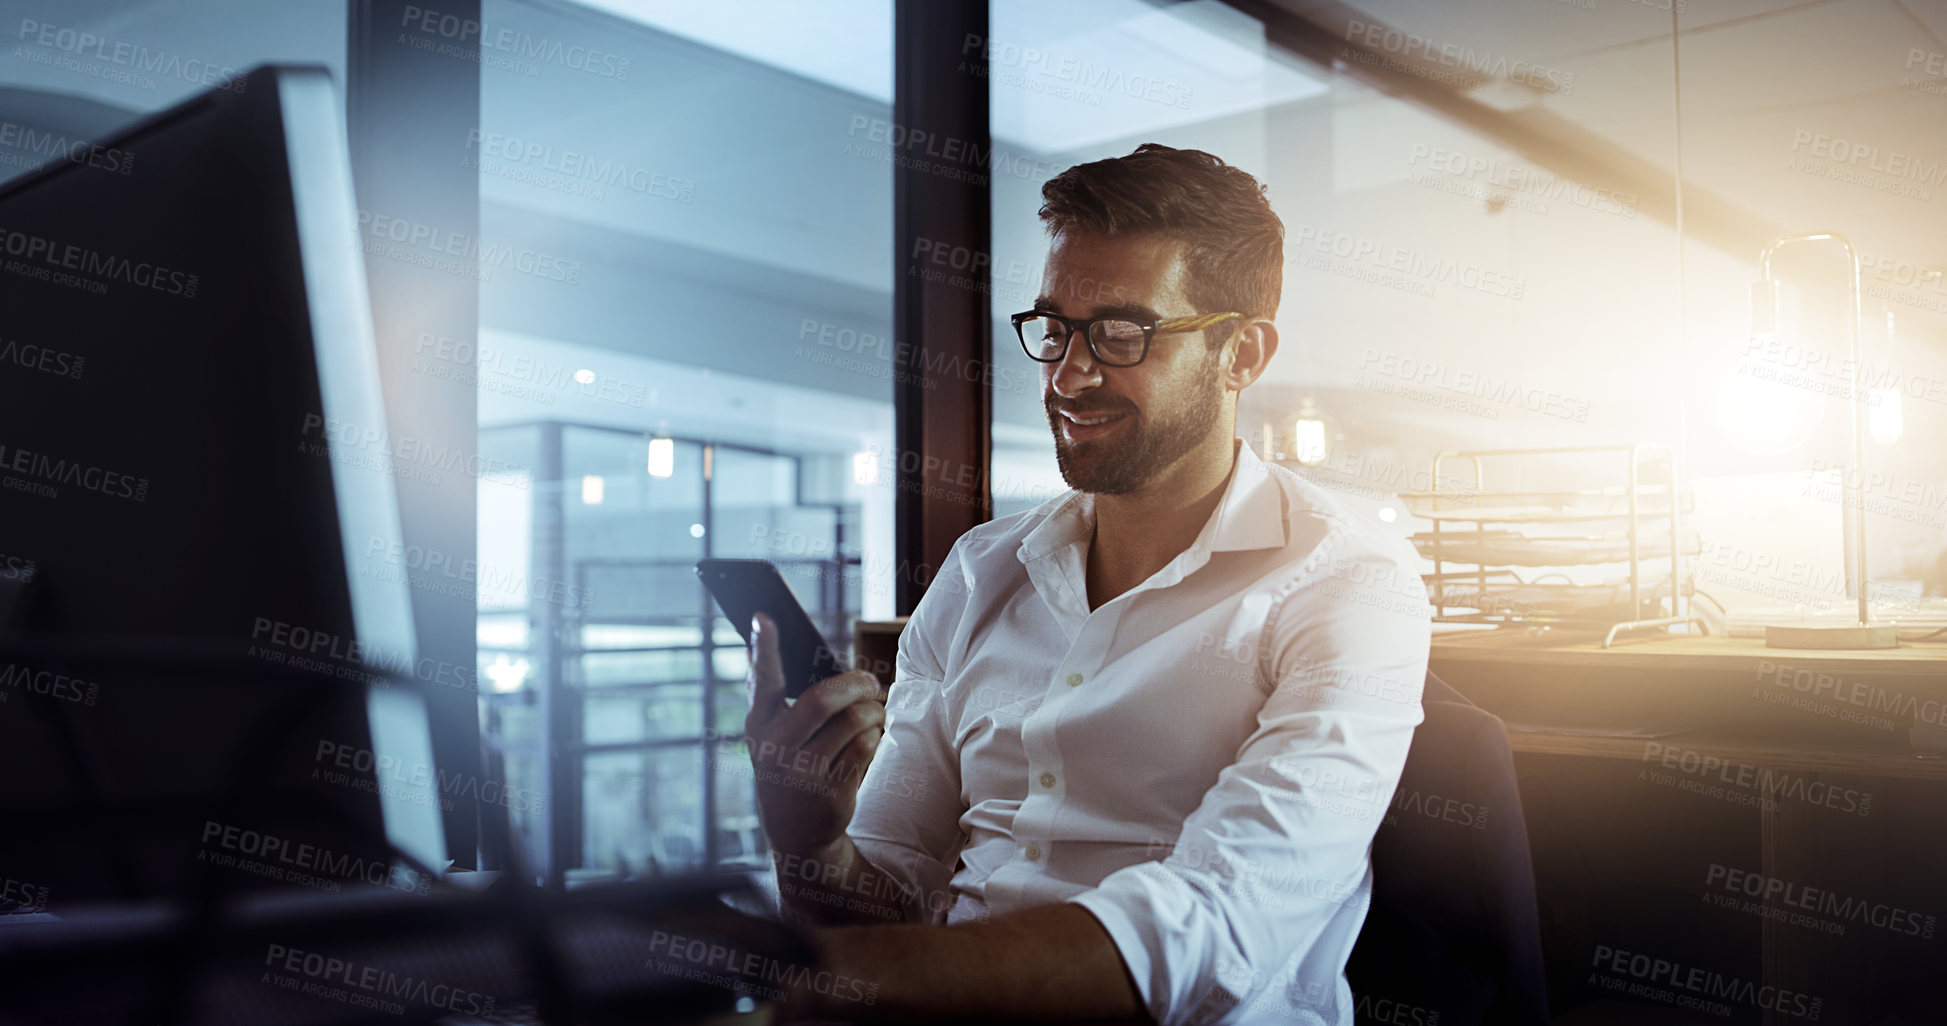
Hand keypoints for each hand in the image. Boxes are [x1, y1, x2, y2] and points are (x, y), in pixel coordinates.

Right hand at [744, 613, 886, 858]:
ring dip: (872, 711)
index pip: (762, 680)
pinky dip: (876, 735)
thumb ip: (768, 689)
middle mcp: (775, 749)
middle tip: (870, 682)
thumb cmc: (789, 764)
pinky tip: (871, 737)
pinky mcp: (829, 793)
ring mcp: (802, 774)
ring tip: (873, 712)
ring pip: (853, 722)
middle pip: (823, 700)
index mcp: (759, 726)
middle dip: (855, 684)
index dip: (763, 647)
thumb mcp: (771, 733)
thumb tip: (758, 633)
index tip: (764, 616)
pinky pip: (866, 746)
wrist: (797, 831)